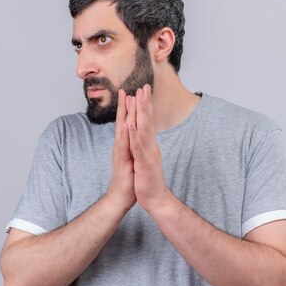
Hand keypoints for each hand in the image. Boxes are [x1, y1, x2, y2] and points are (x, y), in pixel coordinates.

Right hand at [105, 89, 136, 211]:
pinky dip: (126, 132)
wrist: (120, 198)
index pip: (127, 124)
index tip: (133, 96)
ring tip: (127, 98)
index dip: (130, 110)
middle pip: (123, 122)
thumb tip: (135, 143)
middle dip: (126, 106)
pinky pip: (125, 144)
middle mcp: (121, 146)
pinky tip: (127, 122)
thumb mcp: (132, 161)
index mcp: (125, 145)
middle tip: (126, 89)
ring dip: (125, 113)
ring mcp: (120, 152)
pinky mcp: (122, 160)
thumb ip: (132, 150)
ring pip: (123, 128)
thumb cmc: (127, 182)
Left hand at [125, 84, 170, 212]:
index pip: (147, 122)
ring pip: (144, 129)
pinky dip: (134, 134)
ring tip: (137, 98)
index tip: (143, 92)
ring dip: (141, 113)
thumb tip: (145, 137)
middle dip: (145, 103)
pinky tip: (131, 123)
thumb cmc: (148, 180)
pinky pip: (138, 146)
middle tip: (144, 86)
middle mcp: (150, 146)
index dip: (145, 107)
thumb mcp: (145, 160)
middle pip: (147, 121)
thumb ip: (145, 147)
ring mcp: (148, 153)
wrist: (155, 198)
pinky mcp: (144, 162)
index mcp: (149, 145)